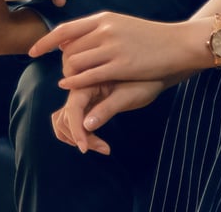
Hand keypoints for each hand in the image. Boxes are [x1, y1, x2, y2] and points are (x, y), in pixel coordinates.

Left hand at [30, 12, 208, 89]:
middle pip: (68, 49)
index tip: (32, 51)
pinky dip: (75, 81)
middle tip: (62, 72)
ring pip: (76, 62)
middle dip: (61, 62)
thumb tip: (69, 40)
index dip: (45, 42)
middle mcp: (105, 30)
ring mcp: (112, 48)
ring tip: (68, 80)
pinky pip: (89, 75)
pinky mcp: (121, 65)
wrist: (179, 43)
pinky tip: (68, 85)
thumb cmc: (150, 37)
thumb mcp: (121, 26)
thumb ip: (96, 32)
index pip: (65, 29)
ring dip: (68, 73)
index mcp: (103, 19)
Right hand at [52, 80, 168, 154]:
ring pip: (64, 119)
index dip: (76, 130)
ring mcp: (82, 96)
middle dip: (79, 136)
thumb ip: (106, 109)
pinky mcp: (87, 103)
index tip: (85, 149)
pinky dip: (76, 131)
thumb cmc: (146, 81)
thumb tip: (86, 126)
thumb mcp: (129, 96)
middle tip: (104, 149)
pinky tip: (92, 139)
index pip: (73, 109)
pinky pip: (72, 119)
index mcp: (88, 81)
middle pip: (66, 117)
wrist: (156, 72)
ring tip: (99, 146)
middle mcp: (80, 88)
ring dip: (75, 135)